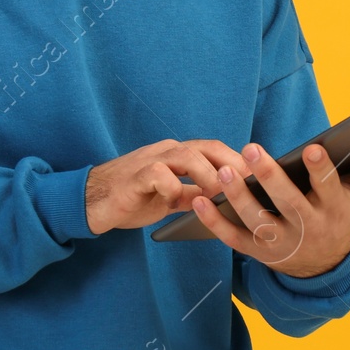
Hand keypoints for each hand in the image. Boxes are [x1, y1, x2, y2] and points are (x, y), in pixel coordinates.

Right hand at [85, 139, 246, 235]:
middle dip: (229, 165)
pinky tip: (174, 202)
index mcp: (176, 155)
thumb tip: (225, 200)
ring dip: (205, 175)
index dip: (237, 160)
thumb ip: (193, 194)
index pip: (213, 149)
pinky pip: (158, 174)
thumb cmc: (133, 198)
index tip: (258, 177)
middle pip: (205, 147)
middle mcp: (165, 151)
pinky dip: (171, 187)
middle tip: (246, 186)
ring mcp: (149, 160)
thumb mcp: (170, 198)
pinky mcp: (134, 176)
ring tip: (216, 196)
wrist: (91, 201)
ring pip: (185, 155)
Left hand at [189, 140, 349, 276]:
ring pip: (256, 221)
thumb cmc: (340, 217)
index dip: (320, 170)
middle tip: (251, 149)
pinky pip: (231, 238)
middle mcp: (306, 230)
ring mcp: (279, 244)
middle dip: (269, 177)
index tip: (310, 149)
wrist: (322, 268)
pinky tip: (197, 201)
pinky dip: (213, 222)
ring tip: (223, 171)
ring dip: (237, 197)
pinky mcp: (256, 253)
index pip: (328, 189)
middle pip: (287, 203)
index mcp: (333, 212)